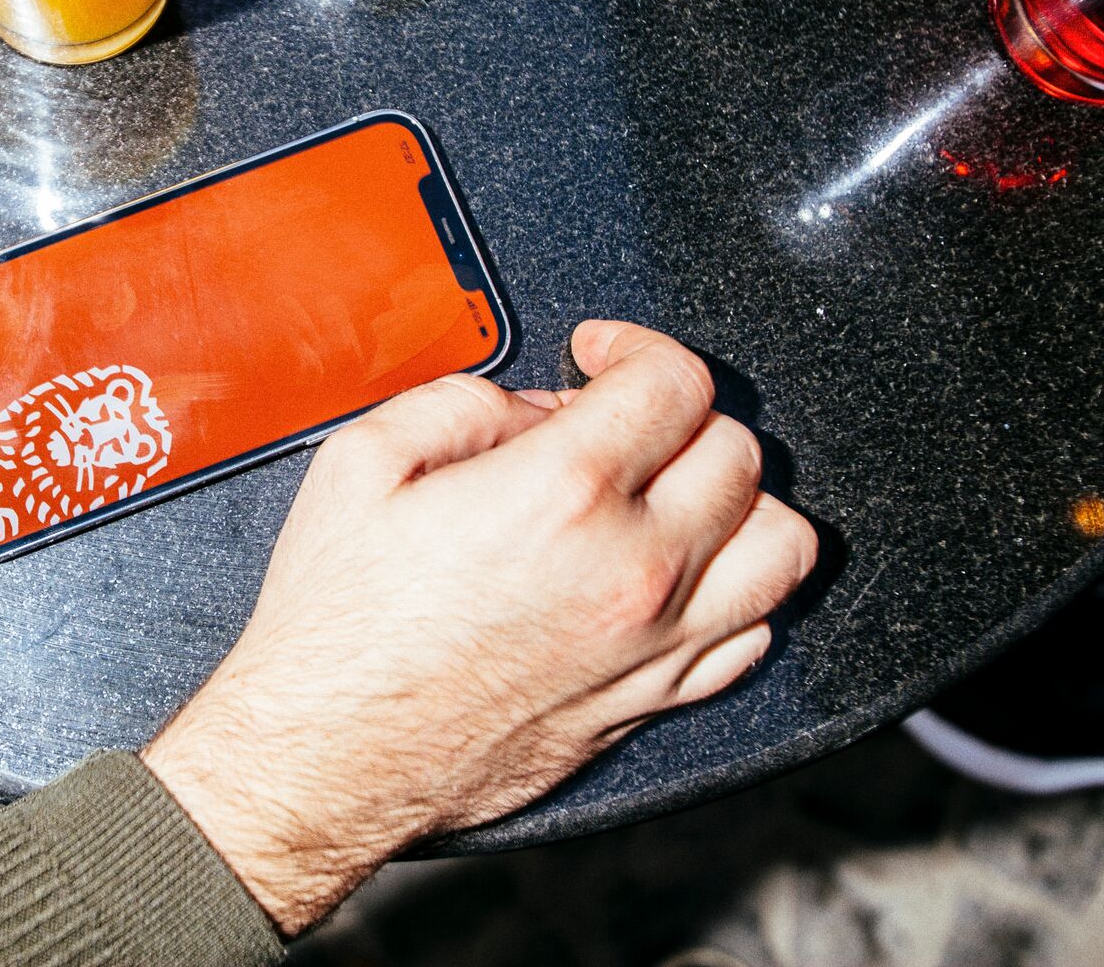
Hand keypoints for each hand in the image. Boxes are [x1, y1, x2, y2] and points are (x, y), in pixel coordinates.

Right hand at [142, 321, 815, 935]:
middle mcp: (629, 567)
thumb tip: (532, 405)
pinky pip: (756, 633)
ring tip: (676, 491)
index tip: (602, 358)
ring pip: (779, 543)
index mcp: (561, 492)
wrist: (324, 756)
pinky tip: (681, 574)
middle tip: (618, 423)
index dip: (635, 348)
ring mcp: (652, 644)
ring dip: (736, 500)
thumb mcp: (361, 462)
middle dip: (678, 416)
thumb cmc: (336, 631)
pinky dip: (737, 591)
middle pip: (736, 450)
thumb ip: (461, 400)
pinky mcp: (651, 702)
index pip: (672, 381)